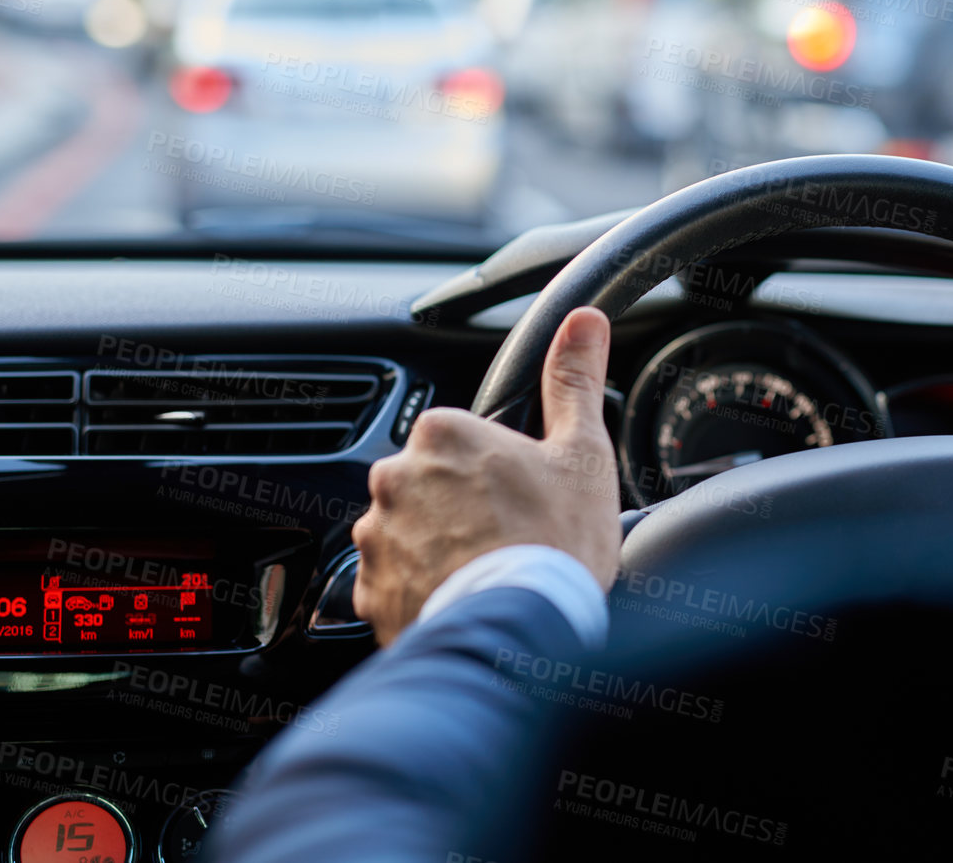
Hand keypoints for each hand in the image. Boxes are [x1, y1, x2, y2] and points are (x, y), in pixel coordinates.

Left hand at [351, 306, 619, 644]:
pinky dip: (420, 591)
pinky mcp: (369, 592)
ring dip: (438, 550)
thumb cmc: (552, 542)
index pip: (461, 439)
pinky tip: (461, 601)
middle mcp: (394, 478)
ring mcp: (377, 537)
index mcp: (442, 434)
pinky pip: (393, 583)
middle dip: (461, 508)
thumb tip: (583, 322)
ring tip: (487, 575)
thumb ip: (574, 381)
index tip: (520, 495)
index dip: (495, 468)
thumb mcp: (582, 453)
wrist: (518, 631)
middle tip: (509, 538)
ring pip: (409, 533)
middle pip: (432, 485)